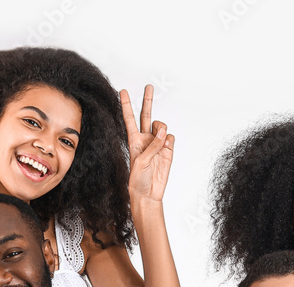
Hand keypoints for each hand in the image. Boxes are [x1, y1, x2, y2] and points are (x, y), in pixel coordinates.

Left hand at [121, 85, 174, 202]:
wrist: (148, 194)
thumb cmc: (138, 180)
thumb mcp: (141, 161)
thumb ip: (152, 145)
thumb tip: (164, 132)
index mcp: (134, 140)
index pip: (129, 119)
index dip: (126, 104)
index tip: (123, 91)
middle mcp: (145, 139)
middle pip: (146, 115)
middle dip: (147, 100)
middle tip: (148, 86)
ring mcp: (157, 144)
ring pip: (161, 125)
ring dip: (160, 128)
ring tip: (160, 140)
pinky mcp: (168, 150)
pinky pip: (170, 137)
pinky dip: (169, 140)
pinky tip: (166, 147)